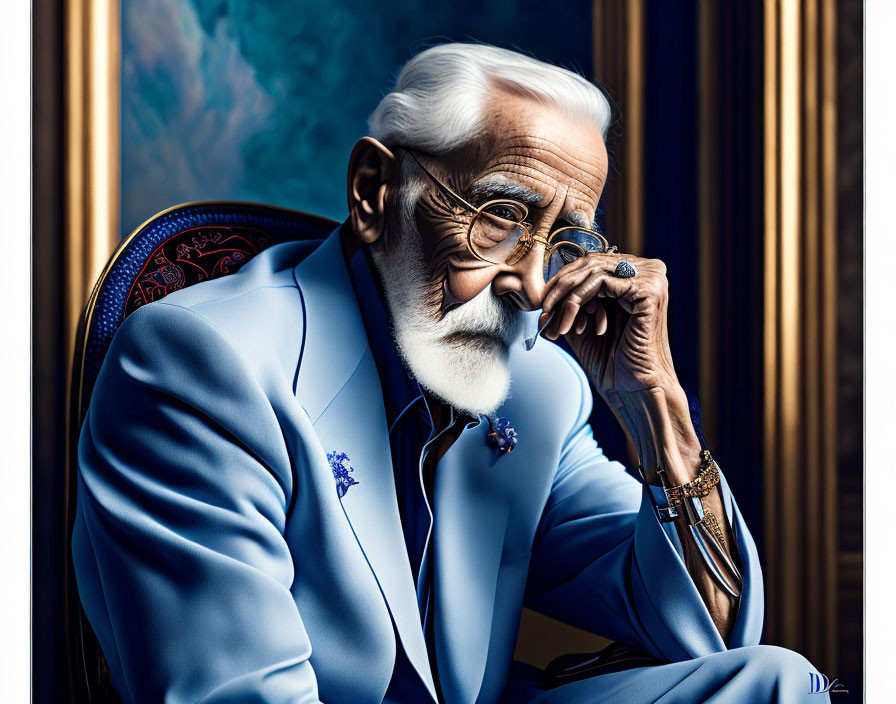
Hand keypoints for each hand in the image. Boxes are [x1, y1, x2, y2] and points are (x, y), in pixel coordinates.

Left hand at [538, 252, 700, 480]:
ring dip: (565, 298)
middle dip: (559, 289)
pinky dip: (577, 302)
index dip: (562, 281)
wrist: (633, 389)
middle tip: (542, 312)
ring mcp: (651, 277)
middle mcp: (647, 270)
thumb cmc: (611, 360)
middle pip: (590, 263)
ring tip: (553, 324)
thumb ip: (569, 298)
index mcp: (635, 275)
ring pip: (592, 271)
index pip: (591, 263)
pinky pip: (600, 282)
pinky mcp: (649, 289)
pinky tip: (569, 325)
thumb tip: (542, 283)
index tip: (541, 305)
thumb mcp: (583, 322)